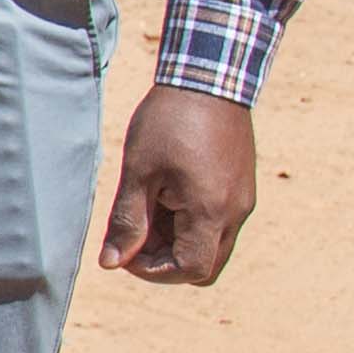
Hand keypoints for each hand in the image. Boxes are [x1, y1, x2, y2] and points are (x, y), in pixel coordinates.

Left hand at [100, 85, 258, 283]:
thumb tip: (111, 263)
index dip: (153, 270)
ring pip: (213, 246)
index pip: (190, 269)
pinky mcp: (241, 188)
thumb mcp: (138, 173)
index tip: (125, 248)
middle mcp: (236, 213)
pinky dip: (191, 223)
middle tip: (135, 229)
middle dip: (166, 259)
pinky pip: (219, 224)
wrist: (209, 82)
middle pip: (205, 266)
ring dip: (177, 240)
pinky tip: (166, 192)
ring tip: (149, 203)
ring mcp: (243, 201)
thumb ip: (127, 222)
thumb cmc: (169, 123)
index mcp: (212, 212)